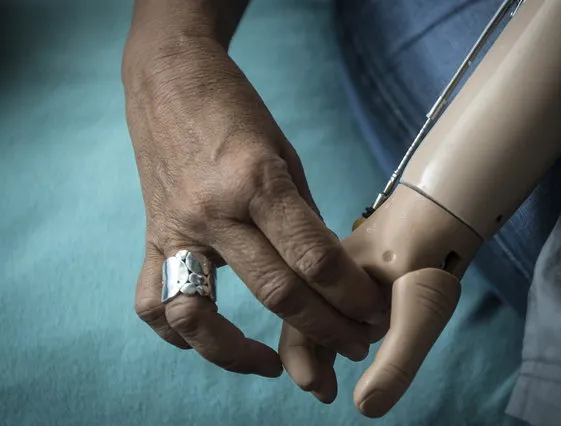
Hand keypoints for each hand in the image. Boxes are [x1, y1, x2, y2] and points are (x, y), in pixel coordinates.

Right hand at [123, 34, 385, 376]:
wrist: (170, 79)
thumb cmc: (238, 112)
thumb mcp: (285, 154)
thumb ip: (301, 218)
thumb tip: (329, 274)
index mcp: (257, 179)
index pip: (314, 258)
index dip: (353, 296)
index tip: (375, 314)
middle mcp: (214, 210)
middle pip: (276, 292)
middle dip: (327, 329)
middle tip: (356, 345)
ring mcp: (175, 228)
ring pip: (199, 315)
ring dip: (239, 355)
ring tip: (276, 366)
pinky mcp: (151, 236)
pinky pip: (152, 301)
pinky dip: (180, 332)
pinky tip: (209, 340)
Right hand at [279, 185, 467, 413]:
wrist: (447, 209)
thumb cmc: (431, 255)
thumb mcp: (420, 311)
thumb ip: (396, 360)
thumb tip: (366, 408)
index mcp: (326, 279)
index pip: (297, 325)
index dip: (302, 361)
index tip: (322, 390)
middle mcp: (326, 275)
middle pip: (303, 320)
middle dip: (312, 359)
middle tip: (329, 391)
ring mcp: (342, 272)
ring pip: (321, 312)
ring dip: (327, 346)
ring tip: (341, 376)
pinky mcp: (359, 271)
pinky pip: (340, 304)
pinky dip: (343, 329)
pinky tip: (362, 341)